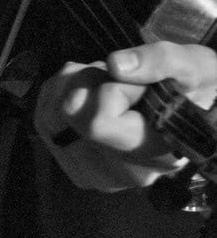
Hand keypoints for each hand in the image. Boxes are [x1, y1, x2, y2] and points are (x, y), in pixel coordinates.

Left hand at [34, 40, 216, 190]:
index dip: (113, 90)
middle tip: (119, 79)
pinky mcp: (74, 169)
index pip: (98, 122)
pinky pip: (42, 124)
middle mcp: (121, 175)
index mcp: (154, 155)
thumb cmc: (195, 88)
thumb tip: (116, 65)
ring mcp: (93, 176)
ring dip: (72, 87)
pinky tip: (86, 94)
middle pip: (68, 116)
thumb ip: (160, 61)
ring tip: (106, 85)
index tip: (137, 85)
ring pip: (49, 118)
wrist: (192, 107)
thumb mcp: (192, 65)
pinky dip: (57, 98)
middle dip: (89, 82)